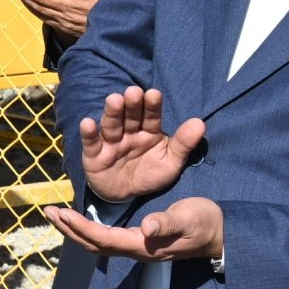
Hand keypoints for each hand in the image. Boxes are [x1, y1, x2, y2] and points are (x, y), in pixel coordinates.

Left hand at [44, 195, 223, 263]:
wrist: (220, 234)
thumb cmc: (205, 223)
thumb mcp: (188, 219)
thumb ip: (168, 223)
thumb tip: (148, 227)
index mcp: (144, 245)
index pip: (104, 239)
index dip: (82, 227)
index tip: (63, 213)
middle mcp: (136, 249)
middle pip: (94, 245)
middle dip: (70, 229)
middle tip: (48, 211)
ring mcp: (138, 247)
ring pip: (98, 243)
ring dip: (75, 230)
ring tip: (57, 214)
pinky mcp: (141, 240)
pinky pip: (107, 238)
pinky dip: (89, 228)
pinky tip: (82, 219)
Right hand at [73, 85, 204, 202]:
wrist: (126, 195)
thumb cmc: (150, 174)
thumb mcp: (171, 162)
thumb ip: (184, 143)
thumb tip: (200, 123)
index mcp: (148, 131)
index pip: (151, 116)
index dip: (152, 105)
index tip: (154, 94)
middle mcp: (129, 132)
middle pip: (130, 116)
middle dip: (131, 104)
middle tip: (134, 92)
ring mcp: (111, 142)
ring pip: (111, 125)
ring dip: (112, 112)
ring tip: (114, 100)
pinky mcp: (94, 154)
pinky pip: (91, 143)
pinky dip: (88, 133)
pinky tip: (87, 123)